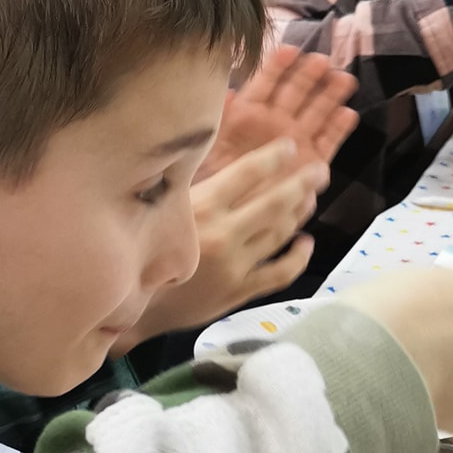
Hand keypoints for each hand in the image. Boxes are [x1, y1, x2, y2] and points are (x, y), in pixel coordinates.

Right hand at [120, 141, 327, 345]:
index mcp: (201, 208)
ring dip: (299, 214)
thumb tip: (222, 160)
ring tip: (310, 198)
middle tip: (319, 170)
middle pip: (274, 203)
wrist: (134, 307)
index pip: (247, 173)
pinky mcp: (240, 291)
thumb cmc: (144, 251)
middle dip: (301, 183)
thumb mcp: (165, 210)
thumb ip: (195, 189)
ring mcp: (235, 265)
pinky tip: (305, 242)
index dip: (273, 157)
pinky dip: (299, 257)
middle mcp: (222, 234)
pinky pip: (281, 272)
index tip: (289, 146)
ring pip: (279, 234)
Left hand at [199, 44, 357, 181]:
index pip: (264, 83)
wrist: (227, 215)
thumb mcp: (207, 145)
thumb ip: (219, 119)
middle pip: (296, 92)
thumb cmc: (212, 179)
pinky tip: (347, 113)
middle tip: (322, 61)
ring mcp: (296, 141)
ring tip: (343, 79)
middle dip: (309, 75)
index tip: (291, 50)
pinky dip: (338, 129)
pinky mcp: (312, 162)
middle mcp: (274, 123)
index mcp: (247, 114)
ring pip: (316, 112)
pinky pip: (328, 142)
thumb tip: (226, 93)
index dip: (277, 66)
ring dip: (330, 95)